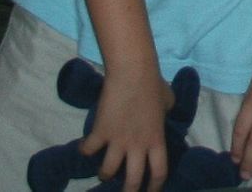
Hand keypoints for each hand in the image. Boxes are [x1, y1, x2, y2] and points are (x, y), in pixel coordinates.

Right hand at [81, 66, 174, 190]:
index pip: (159, 172)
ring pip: (108, 171)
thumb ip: (165, 113)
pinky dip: (85, 150)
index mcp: (156, 140)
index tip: (151, 191)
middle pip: (133, 181)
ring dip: (104, 173)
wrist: (133, 72)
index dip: (155, 186)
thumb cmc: (153, 84)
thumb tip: (164, 114)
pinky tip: (84, 148)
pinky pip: (88, 149)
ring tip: (103, 172)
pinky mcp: (100, 132)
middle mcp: (137, 146)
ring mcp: (117, 141)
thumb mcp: (167, 102)